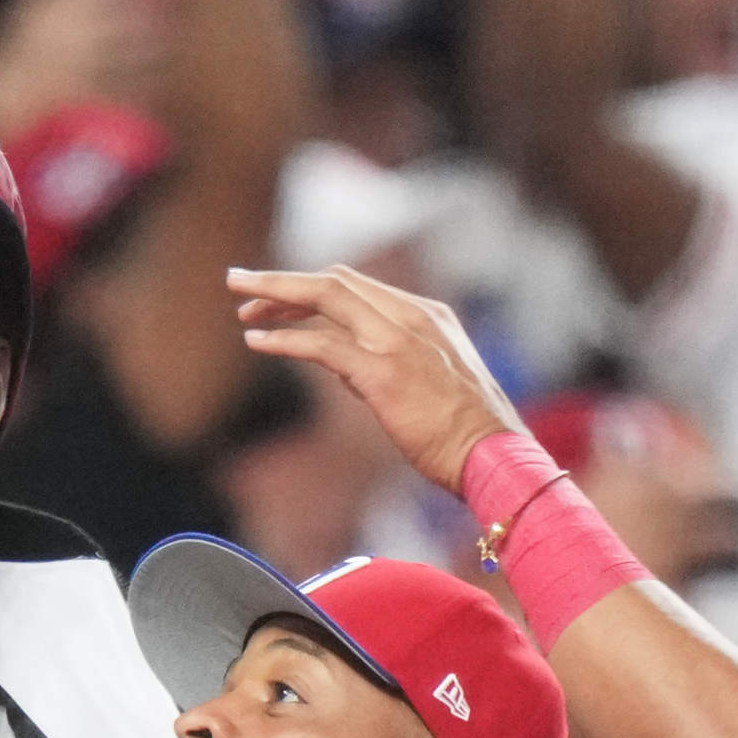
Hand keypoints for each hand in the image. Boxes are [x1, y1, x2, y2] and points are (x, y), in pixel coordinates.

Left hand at [229, 265, 528, 494]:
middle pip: (335, 281)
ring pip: (324, 298)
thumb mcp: (433, 383)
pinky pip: (322, 344)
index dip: (312, 286)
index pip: (358, 286)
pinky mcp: (383, 372)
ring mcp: (398, 340)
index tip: (280, 297)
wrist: (497, 456)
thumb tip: (342, 370)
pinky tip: (256, 341)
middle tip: (242, 286)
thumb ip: (389, 364)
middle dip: (285, 282)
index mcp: (428, 315)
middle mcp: (412, 316)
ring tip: (240, 306)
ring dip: (275, 297)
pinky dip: (284, 340)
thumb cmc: (468, 435)